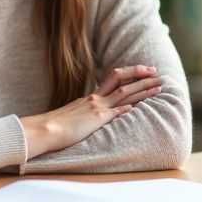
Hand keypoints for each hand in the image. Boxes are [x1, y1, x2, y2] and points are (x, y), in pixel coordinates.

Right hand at [18, 65, 161, 158]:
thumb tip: (92, 117)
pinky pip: (116, 111)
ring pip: (124, 93)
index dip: (129, 74)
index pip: (113, 79)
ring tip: (158, 86)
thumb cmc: (54, 127)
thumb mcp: (71, 116)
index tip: (142, 71)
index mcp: (89, 98)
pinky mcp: (96, 119)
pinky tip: (139, 106)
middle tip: (156, 72)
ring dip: (143, 89)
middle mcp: (94, 99)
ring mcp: (96, 108)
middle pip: (121, 81)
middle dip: (140, 75)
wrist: (43, 130)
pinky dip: (128, 107)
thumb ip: (83, 114)